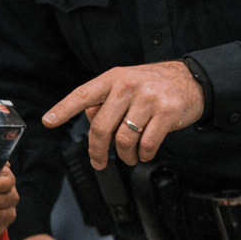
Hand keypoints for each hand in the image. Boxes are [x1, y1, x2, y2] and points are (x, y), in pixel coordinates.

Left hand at [44, 61, 204, 167]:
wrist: (192, 80)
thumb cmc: (155, 85)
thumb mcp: (127, 83)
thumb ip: (106, 100)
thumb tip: (92, 123)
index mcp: (114, 77)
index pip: (84, 94)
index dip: (63, 109)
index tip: (48, 121)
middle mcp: (129, 85)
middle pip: (102, 127)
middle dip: (97, 151)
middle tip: (98, 161)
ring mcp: (149, 98)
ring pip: (124, 140)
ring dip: (125, 156)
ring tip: (129, 156)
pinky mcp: (167, 112)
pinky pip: (147, 144)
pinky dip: (143, 155)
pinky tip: (144, 153)